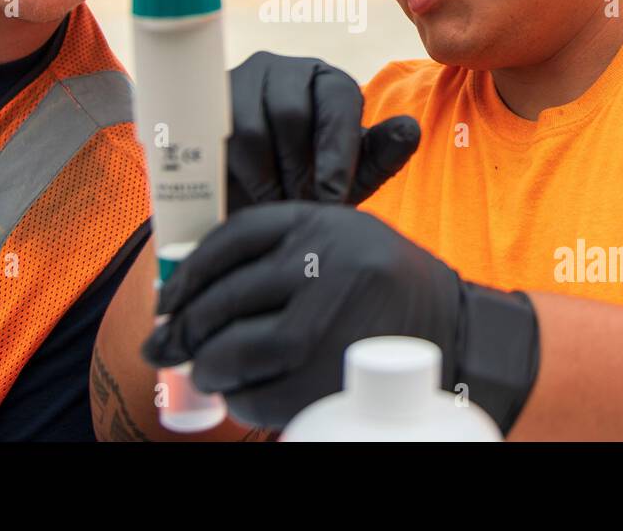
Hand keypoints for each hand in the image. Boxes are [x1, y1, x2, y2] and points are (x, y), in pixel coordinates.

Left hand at [141, 201, 540, 432]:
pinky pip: (267, 392)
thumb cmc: (379, 285)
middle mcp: (328, 262)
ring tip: (204, 372)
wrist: (456, 328)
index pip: (234, 238)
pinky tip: (240, 395)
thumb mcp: (337, 241)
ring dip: (210, 367)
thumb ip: (277, 252)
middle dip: (186, 328)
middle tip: (166, 346)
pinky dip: (242, 399)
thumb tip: (188, 292)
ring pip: (242, 348)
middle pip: (229, 297)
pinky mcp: (341, 372)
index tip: (169, 299)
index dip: (190, 272)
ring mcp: (336, 318)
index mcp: (322, 222)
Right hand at [226, 52, 419, 213]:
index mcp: (328, 82)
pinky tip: (247, 196)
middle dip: (297, 169)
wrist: (249, 202)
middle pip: (291, 112)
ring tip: (276, 204)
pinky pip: (217, 139)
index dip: (336, 153)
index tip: (331, 197)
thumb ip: (382, 155)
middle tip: (300, 206)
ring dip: (266, 176)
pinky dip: (236, 174)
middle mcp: (284, 70)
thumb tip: (410, 130)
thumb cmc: (308, 184)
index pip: (338, 100)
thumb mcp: (350, 177)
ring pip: (251, 126)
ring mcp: (241, 80)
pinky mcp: (206, 104)